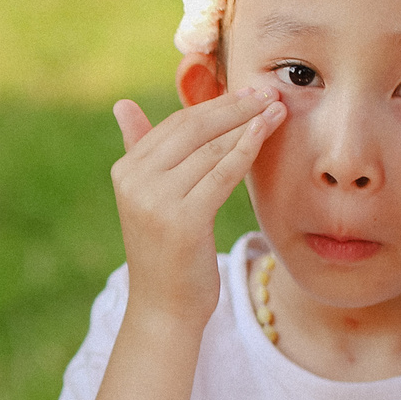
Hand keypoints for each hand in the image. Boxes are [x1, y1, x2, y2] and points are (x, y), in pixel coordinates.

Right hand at [109, 86, 283, 327]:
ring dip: (249, 124)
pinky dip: (247, 149)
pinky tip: (266, 132)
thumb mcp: (148, 198)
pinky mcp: (183, 220)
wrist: (164, 308)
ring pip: (211, 149)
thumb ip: (140, 149)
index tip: (249, 92)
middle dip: (235, 107)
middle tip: (269, 91)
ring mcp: (156, 201)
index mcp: (126, 171)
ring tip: (278, 109)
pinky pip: (222, 174)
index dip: (216, 105)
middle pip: (193, 129)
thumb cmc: (166, 252)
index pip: (176, 125)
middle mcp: (135, 181)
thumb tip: (122, 105)